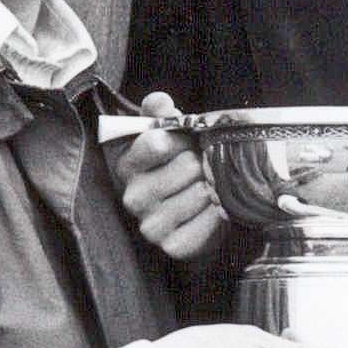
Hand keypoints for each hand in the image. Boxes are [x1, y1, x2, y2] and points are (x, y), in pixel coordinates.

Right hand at [114, 92, 227, 260]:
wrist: (192, 212)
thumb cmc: (178, 167)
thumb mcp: (168, 136)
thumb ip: (161, 115)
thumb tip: (159, 101)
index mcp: (127, 165)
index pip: (156, 142)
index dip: (182, 139)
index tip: (187, 144)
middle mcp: (133, 197)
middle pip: (187, 166)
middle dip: (203, 163)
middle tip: (204, 168)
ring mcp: (151, 225)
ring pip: (201, 193)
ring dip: (214, 188)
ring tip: (209, 187)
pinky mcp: (173, 246)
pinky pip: (210, 222)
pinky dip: (220, 213)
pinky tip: (214, 208)